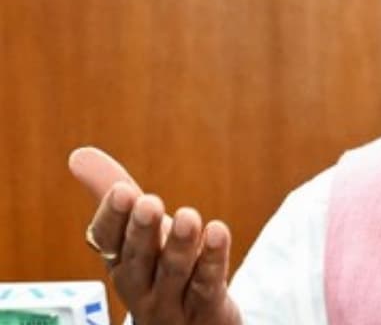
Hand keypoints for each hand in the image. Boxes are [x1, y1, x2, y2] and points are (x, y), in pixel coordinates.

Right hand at [69, 147, 241, 324]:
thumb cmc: (161, 269)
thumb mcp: (139, 232)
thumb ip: (113, 193)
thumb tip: (79, 154)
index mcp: (121, 262)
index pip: (107, 241)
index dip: (113, 217)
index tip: (123, 190)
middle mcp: (141, 285)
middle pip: (138, 259)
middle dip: (142, 231)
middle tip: (149, 202)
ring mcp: (171, 301)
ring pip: (174, 273)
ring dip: (181, 245)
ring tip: (190, 216)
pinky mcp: (206, 309)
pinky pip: (207, 285)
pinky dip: (212, 259)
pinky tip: (218, 232)